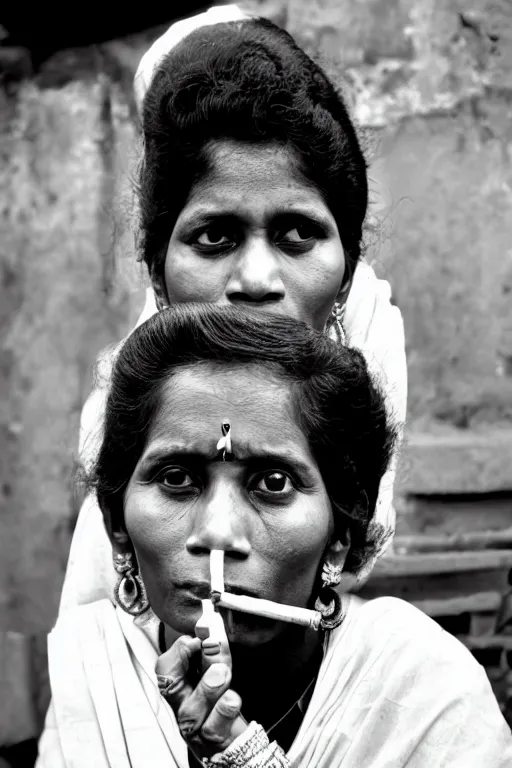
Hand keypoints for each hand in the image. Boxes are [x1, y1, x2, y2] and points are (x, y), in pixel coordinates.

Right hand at [156, 635, 247, 758]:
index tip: (202, 629)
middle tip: (208, 642)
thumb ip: (211, 648)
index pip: (165, 666)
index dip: (181, 647)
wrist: (232, 740)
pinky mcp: (213, 740)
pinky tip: (231, 699)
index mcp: (179, 686)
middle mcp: (182, 705)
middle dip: (187, 660)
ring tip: (220, 672)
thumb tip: (209, 619)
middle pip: (172, 685)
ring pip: (193, 708)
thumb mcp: (215, 670)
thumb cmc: (219, 701)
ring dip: (207, 686)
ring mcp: (196, 725)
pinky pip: (215, 726)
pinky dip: (223, 711)